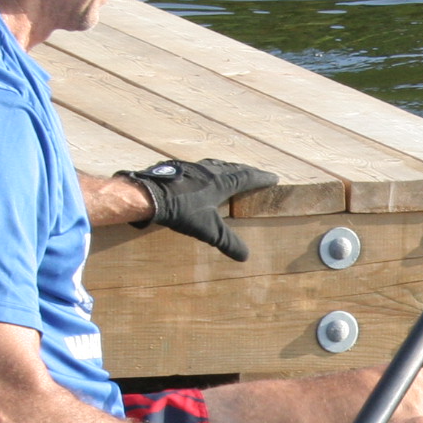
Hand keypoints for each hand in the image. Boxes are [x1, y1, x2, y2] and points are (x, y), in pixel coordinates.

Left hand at [118, 158, 278, 261]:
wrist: (148, 196)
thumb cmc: (182, 211)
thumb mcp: (209, 230)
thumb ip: (228, 243)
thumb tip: (246, 257)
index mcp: (221, 182)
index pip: (247, 177)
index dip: (261, 178)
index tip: (273, 178)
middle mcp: (208, 170)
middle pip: (232, 167)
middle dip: (245, 171)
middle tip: (254, 173)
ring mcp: (191, 167)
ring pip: (214, 165)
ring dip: (225, 168)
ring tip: (229, 171)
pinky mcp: (175, 168)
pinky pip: (197, 168)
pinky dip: (205, 171)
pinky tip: (199, 177)